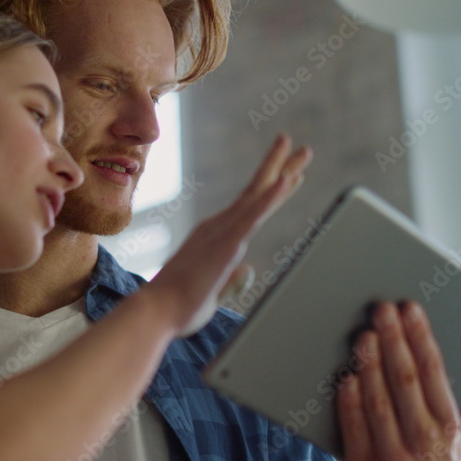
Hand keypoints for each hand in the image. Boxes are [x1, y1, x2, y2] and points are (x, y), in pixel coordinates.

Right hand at [146, 133, 310, 335]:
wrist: (157, 311)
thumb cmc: (178, 306)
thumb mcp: (213, 294)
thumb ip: (232, 281)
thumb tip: (248, 271)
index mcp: (216, 237)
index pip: (252, 208)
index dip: (273, 189)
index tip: (290, 173)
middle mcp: (220, 227)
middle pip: (258, 192)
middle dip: (281, 167)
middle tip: (303, 148)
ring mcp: (224, 232)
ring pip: (259, 195)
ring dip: (282, 171)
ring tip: (303, 151)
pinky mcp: (227, 244)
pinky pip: (254, 215)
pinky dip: (271, 196)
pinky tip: (286, 179)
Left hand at [339, 301, 460, 460]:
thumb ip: (459, 408)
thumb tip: (452, 363)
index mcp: (450, 427)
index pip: (435, 372)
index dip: (421, 337)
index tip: (410, 309)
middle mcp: (424, 440)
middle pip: (405, 379)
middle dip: (394, 340)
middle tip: (380, 309)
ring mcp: (393, 455)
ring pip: (379, 400)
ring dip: (369, 365)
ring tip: (362, 336)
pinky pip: (354, 428)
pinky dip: (349, 401)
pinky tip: (344, 377)